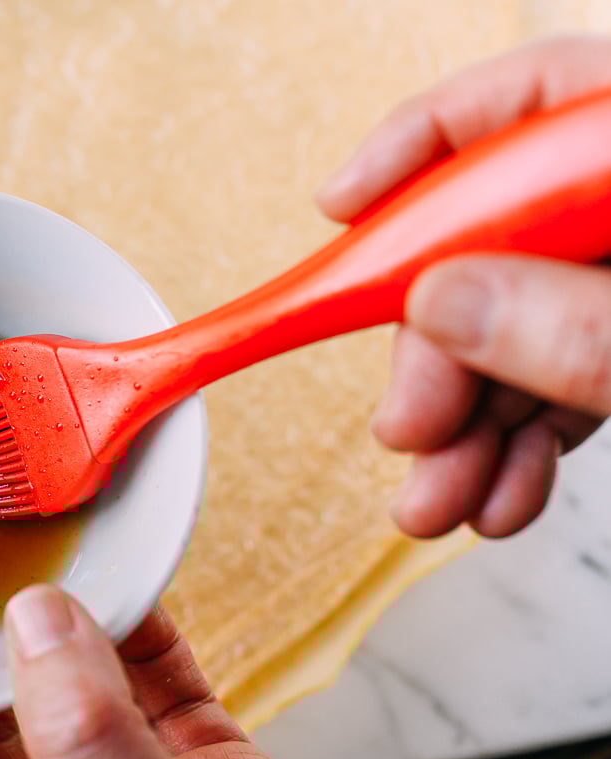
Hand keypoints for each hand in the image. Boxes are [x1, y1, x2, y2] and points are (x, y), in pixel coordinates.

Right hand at [317, 36, 610, 538]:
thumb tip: (441, 306)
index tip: (336, 211)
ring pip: (522, 330)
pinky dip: (525, 443)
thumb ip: (580, 323)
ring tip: (438, 501)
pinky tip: (497, 492)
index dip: (411, 151)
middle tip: (406, 428)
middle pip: (497, 246)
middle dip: (437, 355)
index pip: (519, 100)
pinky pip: (566, 379)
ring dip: (469, 429)